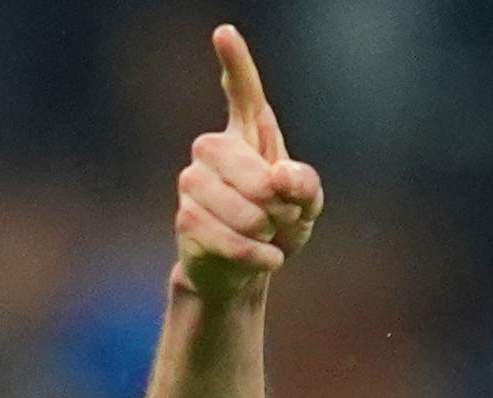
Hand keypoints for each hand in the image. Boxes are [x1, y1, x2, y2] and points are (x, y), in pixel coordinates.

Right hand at [173, 24, 322, 300]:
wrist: (245, 270)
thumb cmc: (277, 226)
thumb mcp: (306, 204)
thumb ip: (305, 184)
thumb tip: (280, 176)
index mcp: (248, 134)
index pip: (242, 91)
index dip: (235, 63)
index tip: (225, 33)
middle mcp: (213, 149)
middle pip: (251, 169)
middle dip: (275, 201)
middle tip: (280, 215)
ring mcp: (193, 182)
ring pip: (239, 206)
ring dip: (264, 228)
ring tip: (269, 235)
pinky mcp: (186, 219)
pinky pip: (228, 237)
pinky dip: (256, 253)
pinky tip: (267, 257)